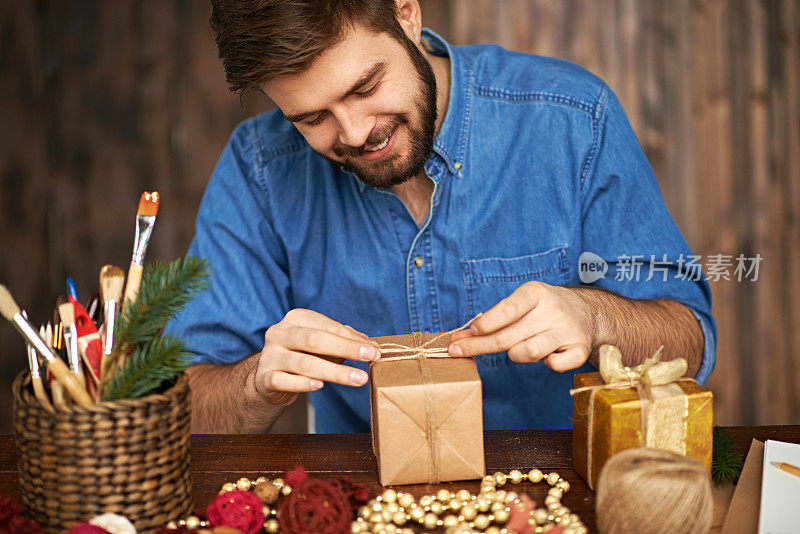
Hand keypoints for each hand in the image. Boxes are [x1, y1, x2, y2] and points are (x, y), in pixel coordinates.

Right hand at [253, 309, 380, 405]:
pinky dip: (302, 383)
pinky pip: (284, 381)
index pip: (327, 326)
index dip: (351, 338)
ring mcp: (270, 355)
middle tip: (371, 358)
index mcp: (296, 319)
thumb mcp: (322, 345)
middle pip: (315, 339)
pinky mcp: (264, 377)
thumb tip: (372, 345)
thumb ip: (345, 341)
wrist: (269, 378)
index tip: (374, 350)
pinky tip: (320, 385)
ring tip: (358, 379)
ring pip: (304, 363)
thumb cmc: (302, 356)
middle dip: (346, 348)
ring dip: (335, 372)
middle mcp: (280, 333)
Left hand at [448, 282, 595, 371]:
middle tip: (459, 351)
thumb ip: (493, 319)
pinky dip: (547, 364)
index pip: (507, 310)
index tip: (468, 333)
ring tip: (519, 348)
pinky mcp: (580, 349)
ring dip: (516, 355)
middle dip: (479, 346)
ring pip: (528, 352)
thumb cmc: (541, 309)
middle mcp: (553, 310)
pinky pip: (554, 366)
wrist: (586, 312)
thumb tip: (459, 338)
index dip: (484, 325)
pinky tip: (547, 354)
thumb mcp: (520, 302)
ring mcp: (568, 330)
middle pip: (509, 336)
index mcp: (536, 293)